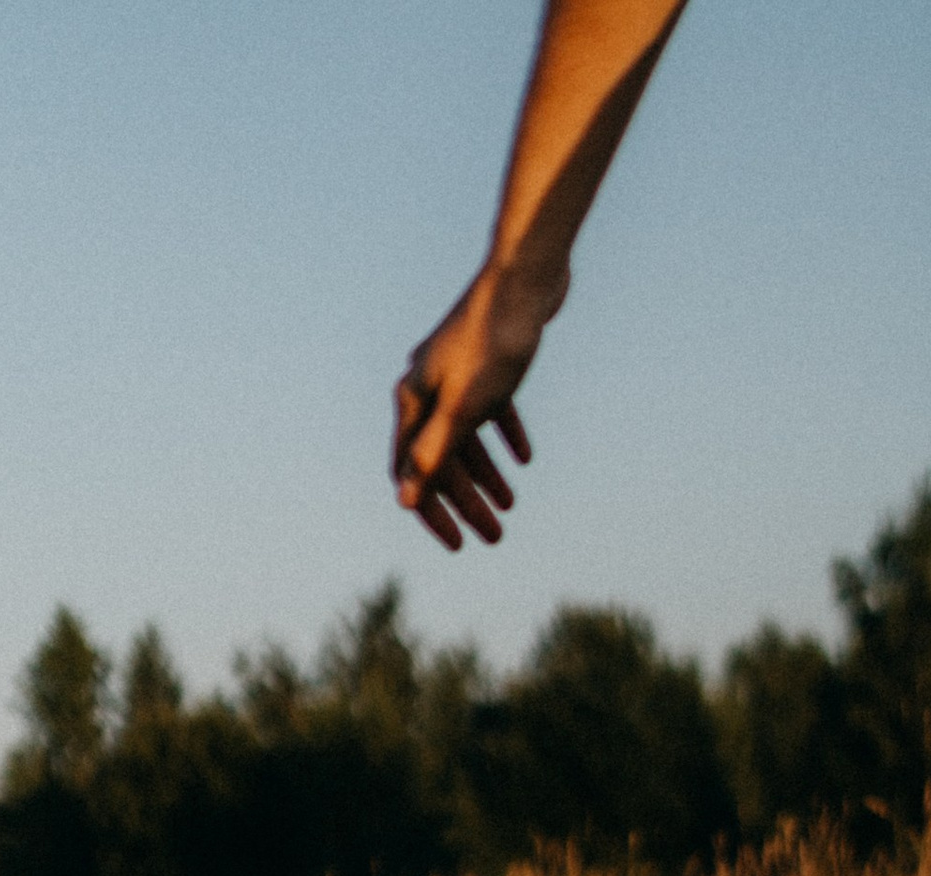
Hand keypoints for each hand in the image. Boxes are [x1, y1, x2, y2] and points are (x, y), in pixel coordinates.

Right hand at [392, 257, 561, 549]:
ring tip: (511, 506)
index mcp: (414, 399)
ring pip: (465, 438)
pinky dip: (504, 436)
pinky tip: (525, 458)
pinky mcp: (485, 361)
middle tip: (495, 538)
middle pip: (441, 459)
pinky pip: (490, 411)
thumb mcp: (466, 406)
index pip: (412, 470)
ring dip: (487, 476)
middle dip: (467, 503)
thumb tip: (405, 498)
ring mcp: (455, 373)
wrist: (526, 275)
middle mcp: (427, 386)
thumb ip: (435, 452)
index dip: (433, 511)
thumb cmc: (495, 340)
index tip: (457, 545)